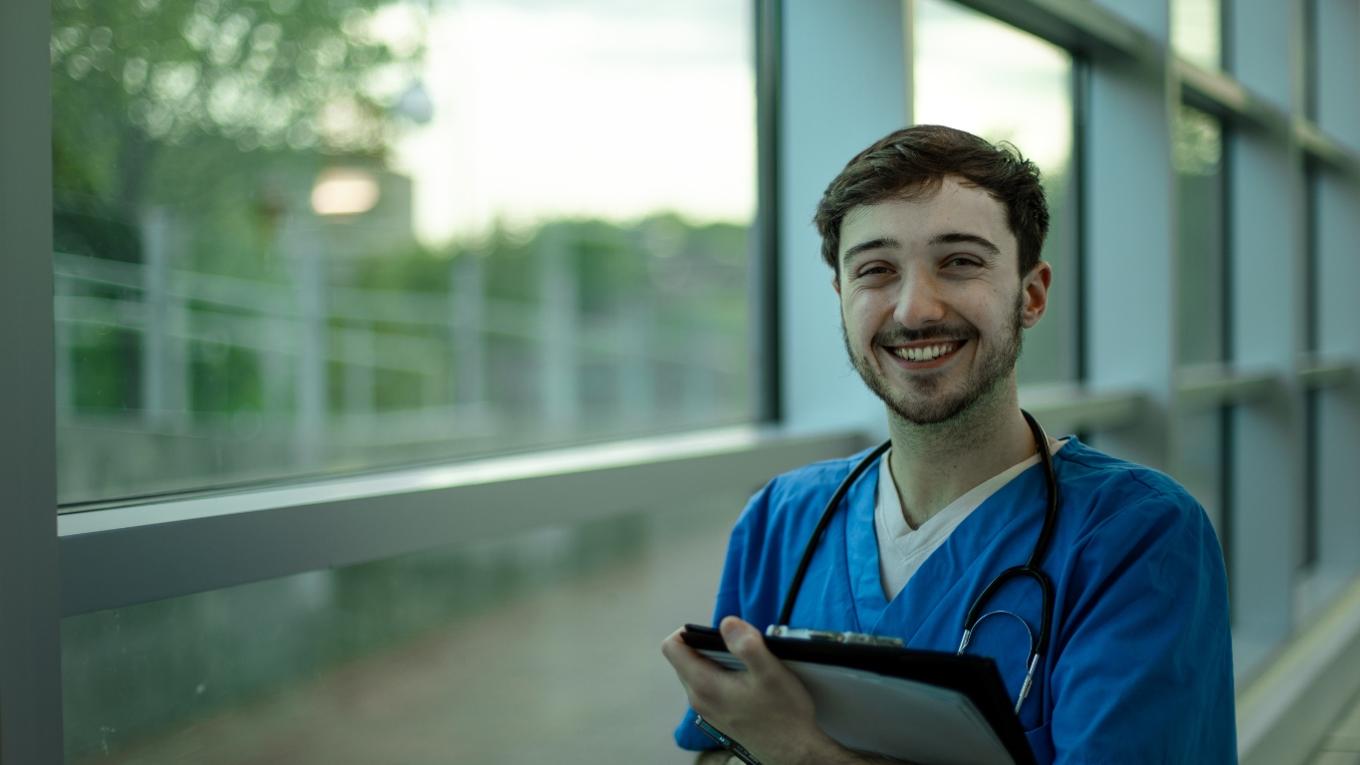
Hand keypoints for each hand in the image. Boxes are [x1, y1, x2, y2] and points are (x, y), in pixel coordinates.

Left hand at [662, 616, 847, 764]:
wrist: (794, 751)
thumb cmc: (784, 714)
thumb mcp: (770, 673)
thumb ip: (747, 645)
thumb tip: (727, 622)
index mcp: (704, 685)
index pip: (671, 647)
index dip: (689, 631)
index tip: (716, 632)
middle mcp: (698, 699)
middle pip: (684, 658)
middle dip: (706, 645)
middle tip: (738, 648)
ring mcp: (707, 709)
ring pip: (697, 672)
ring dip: (716, 660)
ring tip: (746, 665)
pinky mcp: (717, 715)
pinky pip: (708, 686)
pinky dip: (722, 676)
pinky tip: (748, 682)